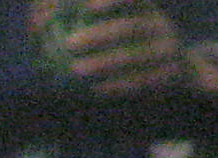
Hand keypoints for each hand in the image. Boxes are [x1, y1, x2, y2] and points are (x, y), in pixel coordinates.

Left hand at [37, 0, 216, 93]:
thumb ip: (83, 25)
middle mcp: (160, 25)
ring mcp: (169, 50)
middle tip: (69, 44)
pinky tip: (97, 90)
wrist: (177, 72)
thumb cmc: (133, 48)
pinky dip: (119, 86)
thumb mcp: (117, 28)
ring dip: (105, 63)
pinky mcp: (172, 75)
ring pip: (138, 56)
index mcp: (146, 10)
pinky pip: (144, 81)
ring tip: (76, 70)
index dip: (114, 1)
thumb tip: (40, 22)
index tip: (89, 7)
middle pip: (132, 27)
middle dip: (100, 35)